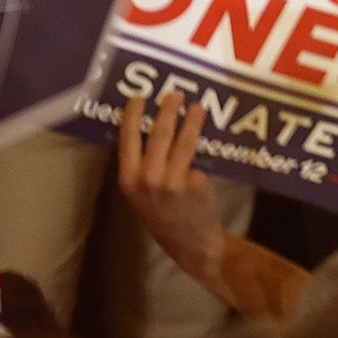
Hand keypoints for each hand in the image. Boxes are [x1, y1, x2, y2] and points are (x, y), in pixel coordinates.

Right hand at [117, 92, 223, 287]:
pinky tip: (210, 144)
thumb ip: (141, 166)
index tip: (138, 97)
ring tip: (198, 107)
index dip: (132, 116)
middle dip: (168, 111)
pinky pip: (199, 161)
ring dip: (192, 120)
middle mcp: (148, 180)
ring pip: (184, 142)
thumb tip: (146, 128)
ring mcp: (172, 182)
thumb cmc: (162, 214)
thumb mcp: (141, 194)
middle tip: (175, 95)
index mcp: (128, 180)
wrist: (189, 242)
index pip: (127, 140)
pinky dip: (204, 154)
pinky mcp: (195, 184)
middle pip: (158, 135)